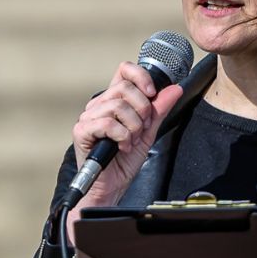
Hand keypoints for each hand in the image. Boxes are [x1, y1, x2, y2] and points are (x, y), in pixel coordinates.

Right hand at [66, 62, 184, 238]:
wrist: (111, 187)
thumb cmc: (124, 162)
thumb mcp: (148, 132)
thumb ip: (159, 110)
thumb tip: (175, 89)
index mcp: (112, 101)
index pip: (124, 70)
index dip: (141, 76)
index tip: (152, 93)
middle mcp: (98, 105)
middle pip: (125, 88)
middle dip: (142, 110)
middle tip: (142, 129)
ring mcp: (88, 117)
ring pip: (119, 106)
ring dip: (133, 127)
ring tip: (131, 141)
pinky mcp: (82, 131)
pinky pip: (108, 123)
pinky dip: (122, 136)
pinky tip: (122, 147)